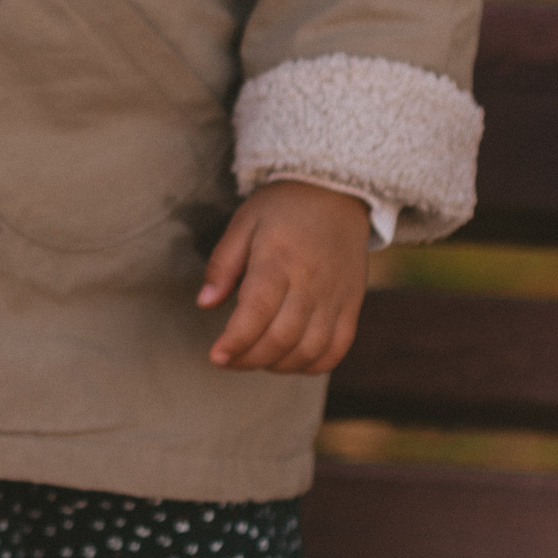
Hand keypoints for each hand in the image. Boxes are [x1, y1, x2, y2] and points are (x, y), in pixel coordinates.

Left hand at [197, 180, 371, 373]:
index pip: (256, 311)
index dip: (235, 341)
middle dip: (250, 358)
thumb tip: (204, 303)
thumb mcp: (243, 223)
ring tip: (255, 359)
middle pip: (282, 338)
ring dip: (278, 365)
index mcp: (278, 259)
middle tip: (228, 360)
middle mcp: (311, 282)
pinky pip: (336, 348)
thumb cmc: (283, 206)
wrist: (337, 191)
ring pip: (310, 349)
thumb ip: (223, 264)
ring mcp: (336, 296)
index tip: (215, 356)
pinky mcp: (352, 304)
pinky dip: (312, 364)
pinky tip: (289, 360)